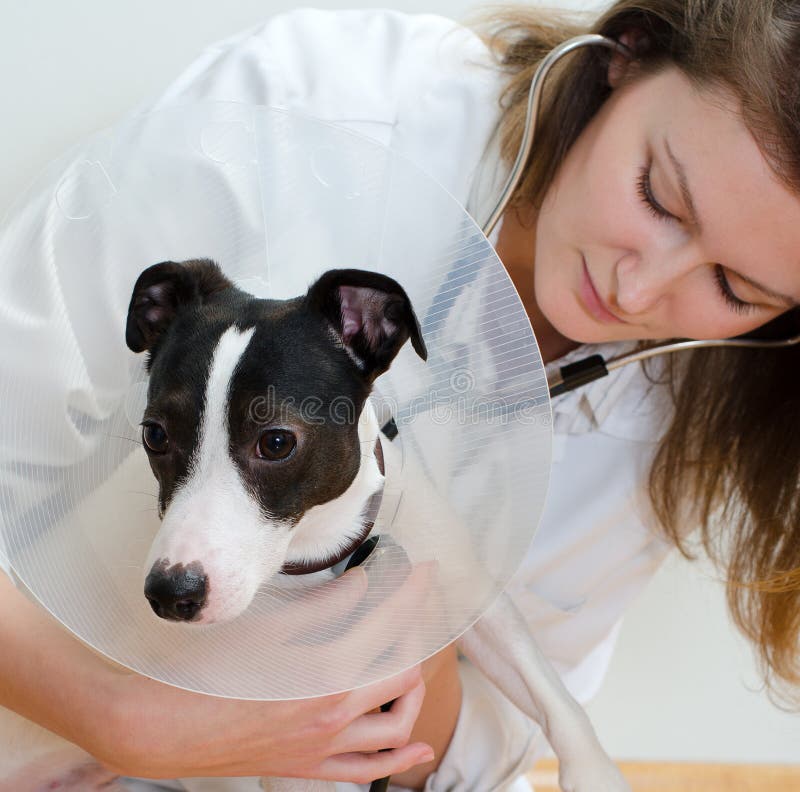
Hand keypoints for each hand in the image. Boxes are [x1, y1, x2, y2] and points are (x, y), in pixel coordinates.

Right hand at [0, 569, 432, 785]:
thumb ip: (324, 606)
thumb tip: (363, 582)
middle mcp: (335, 716)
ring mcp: (324, 748)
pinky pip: (368, 771)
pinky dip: (399, 758)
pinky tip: (418, 748)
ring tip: (411, 658)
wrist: (160, 728)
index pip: (389, 625)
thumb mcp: (267, 629)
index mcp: (326, 675)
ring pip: (397, 725)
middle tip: (412, 604)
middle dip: (416, 633)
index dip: (412, 593)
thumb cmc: (207, 672)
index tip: (426, 569)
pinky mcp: (309, 768)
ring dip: (413, 688)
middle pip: (403, 671)